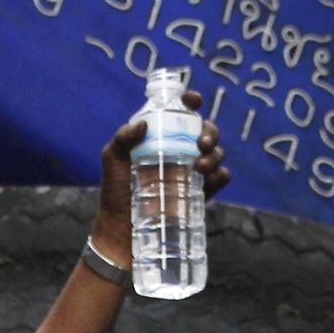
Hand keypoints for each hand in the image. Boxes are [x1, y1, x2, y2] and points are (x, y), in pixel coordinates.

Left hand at [95, 86, 229, 255]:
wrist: (122, 232)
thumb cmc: (115, 193)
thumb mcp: (112, 160)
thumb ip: (122, 139)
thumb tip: (144, 124)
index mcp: (161, 137)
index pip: (180, 113)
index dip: (190, 102)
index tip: (193, 101)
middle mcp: (179, 151)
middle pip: (205, 131)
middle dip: (210, 131)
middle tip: (201, 143)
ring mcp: (191, 172)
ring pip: (216, 153)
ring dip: (216, 154)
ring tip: (200, 166)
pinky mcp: (199, 194)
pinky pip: (220, 179)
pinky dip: (221, 175)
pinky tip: (213, 178)